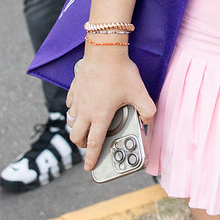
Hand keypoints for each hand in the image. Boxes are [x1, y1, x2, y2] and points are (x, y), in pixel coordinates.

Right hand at [66, 45, 156, 168]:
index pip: (94, 144)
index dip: (91, 158)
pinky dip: (74, 111)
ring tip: (86, 127)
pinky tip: (82, 107)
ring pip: (72, 122)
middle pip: (76, 137)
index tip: (89, 168)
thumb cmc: (121, 73)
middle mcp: (86, 111)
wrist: (104, 52)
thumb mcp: (140, 93)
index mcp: (101, 116)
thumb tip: (148, 120)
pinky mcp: (74, 90)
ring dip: (77, 128)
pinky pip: (70, 106)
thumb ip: (147, 110)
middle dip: (82, 145)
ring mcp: (78, 100)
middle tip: (89, 145)